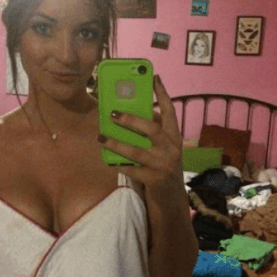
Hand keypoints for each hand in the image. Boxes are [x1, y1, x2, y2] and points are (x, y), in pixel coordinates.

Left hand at [98, 74, 182, 190]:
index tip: (154, 77)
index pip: (170, 111)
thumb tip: (129, 115)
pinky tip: (108, 160)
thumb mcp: (164, 148)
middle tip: (113, 113)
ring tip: (101, 137)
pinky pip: (132, 169)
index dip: (162, 94)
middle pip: (152, 129)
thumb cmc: (163, 167)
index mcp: (175, 137)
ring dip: (116, 143)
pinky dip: (119, 164)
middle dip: (131, 120)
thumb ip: (154, 133)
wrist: (171, 199)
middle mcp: (172, 149)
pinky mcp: (154, 180)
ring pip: (137, 151)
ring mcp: (164, 165)